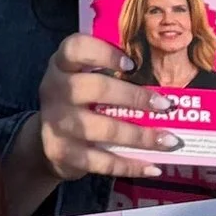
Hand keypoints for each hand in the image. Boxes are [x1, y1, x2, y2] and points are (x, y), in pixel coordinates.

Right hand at [34, 34, 184, 183]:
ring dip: (141, 136)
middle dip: (135, 97)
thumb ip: (110, 73)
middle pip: (96, 88)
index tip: (132, 63)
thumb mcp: (82, 79)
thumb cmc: (77, 102)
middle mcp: (54, 90)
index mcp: (62, 65)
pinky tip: (153, 167)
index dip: (104, 52)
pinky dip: (131, 166)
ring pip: (104, 129)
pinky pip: (101, 161)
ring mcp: (56, 123)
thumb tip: (163, 80)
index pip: (75, 48)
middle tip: (165, 106)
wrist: (46, 143)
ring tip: (169, 140)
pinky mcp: (62, 153)